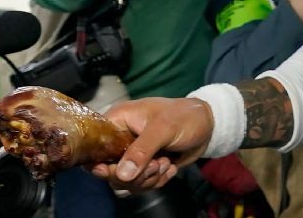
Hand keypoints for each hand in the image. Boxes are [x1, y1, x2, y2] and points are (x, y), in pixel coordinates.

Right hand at [89, 97, 214, 192]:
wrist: (207, 125)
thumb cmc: (185, 117)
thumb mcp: (163, 128)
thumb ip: (141, 150)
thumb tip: (121, 174)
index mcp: (118, 121)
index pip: (94, 147)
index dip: (101, 164)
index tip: (116, 171)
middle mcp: (120, 139)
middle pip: (110, 171)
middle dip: (136, 174)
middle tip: (156, 164)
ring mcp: (132, 154)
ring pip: (126, 181)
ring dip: (149, 178)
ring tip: (165, 162)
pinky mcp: (145, 166)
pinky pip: (142, 184)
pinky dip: (157, 180)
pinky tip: (170, 166)